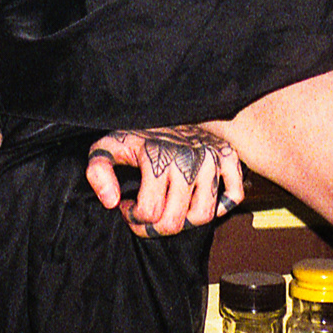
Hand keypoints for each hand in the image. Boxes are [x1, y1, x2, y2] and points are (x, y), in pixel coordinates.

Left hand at [86, 124, 242, 236]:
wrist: (165, 105)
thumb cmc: (136, 131)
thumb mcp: (109, 146)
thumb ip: (99, 171)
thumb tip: (111, 201)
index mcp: (159, 158)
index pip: (150, 212)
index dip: (133, 217)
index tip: (127, 206)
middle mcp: (189, 161)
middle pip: (175, 221)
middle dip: (154, 227)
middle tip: (144, 216)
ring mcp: (211, 161)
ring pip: (203, 216)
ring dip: (182, 221)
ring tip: (167, 209)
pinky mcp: (227, 158)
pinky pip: (233, 196)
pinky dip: (219, 205)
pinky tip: (196, 199)